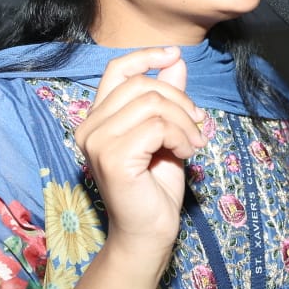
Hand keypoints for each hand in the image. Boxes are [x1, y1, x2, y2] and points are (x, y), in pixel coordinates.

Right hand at [72, 46, 206, 269]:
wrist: (149, 233)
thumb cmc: (155, 188)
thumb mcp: (166, 134)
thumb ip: (167, 99)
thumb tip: (175, 60)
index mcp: (98, 119)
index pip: (116, 70)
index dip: (146, 56)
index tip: (174, 55)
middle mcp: (90, 128)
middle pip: (142, 85)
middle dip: (180, 101)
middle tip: (198, 126)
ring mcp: (98, 143)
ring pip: (152, 103)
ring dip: (184, 122)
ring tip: (193, 144)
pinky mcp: (113, 158)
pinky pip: (157, 126)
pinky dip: (181, 136)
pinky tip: (185, 154)